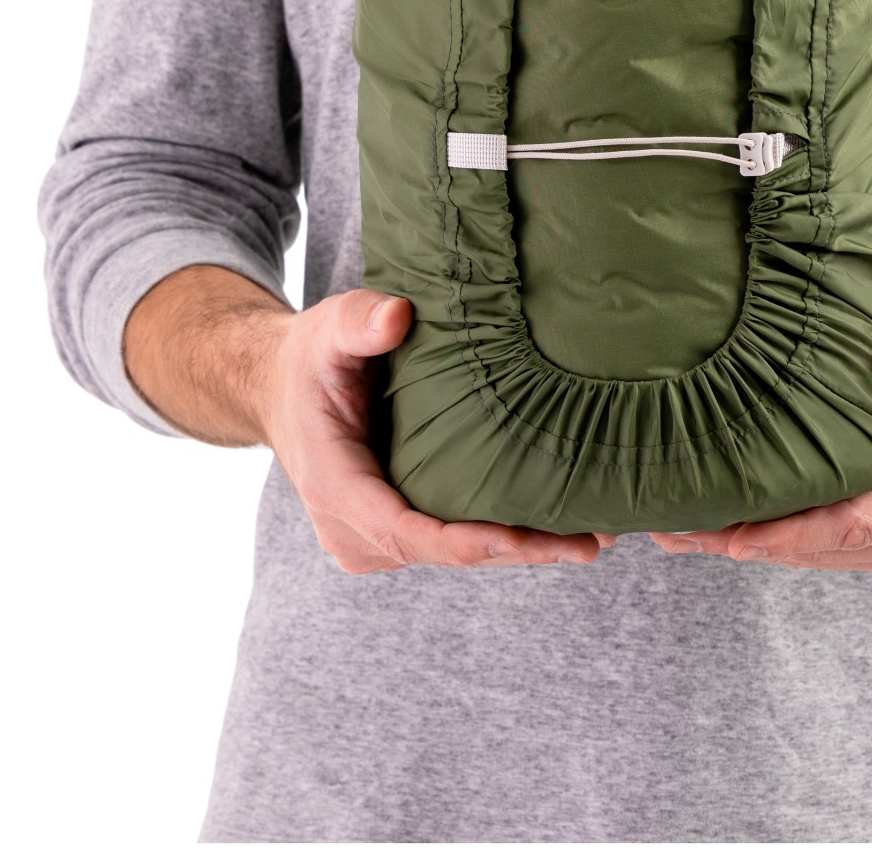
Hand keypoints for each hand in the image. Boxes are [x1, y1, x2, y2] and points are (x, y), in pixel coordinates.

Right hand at [124, 266, 613, 574]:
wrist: (281, 389)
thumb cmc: (310, 358)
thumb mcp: (328, 329)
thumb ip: (359, 321)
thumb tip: (398, 316)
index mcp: (336, 486)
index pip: (406, 530)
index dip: (465, 541)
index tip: (521, 537)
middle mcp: (353, 529)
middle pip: (445, 553)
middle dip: (517, 551)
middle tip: (589, 543)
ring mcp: (373, 539)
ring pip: (454, 555)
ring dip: (519, 549)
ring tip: (590, 537)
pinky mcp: (394, 535)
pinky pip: (451, 544)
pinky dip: (501, 538)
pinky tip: (557, 526)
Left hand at [649, 315, 871, 576]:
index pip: (854, 523)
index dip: (792, 535)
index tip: (735, 538)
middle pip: (822, 548)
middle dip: (749, 543)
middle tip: (675, 531)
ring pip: (813, 554)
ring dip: (746, 546)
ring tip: (675, 532)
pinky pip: (817, 548)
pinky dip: (768, 539)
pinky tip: (712, 529)